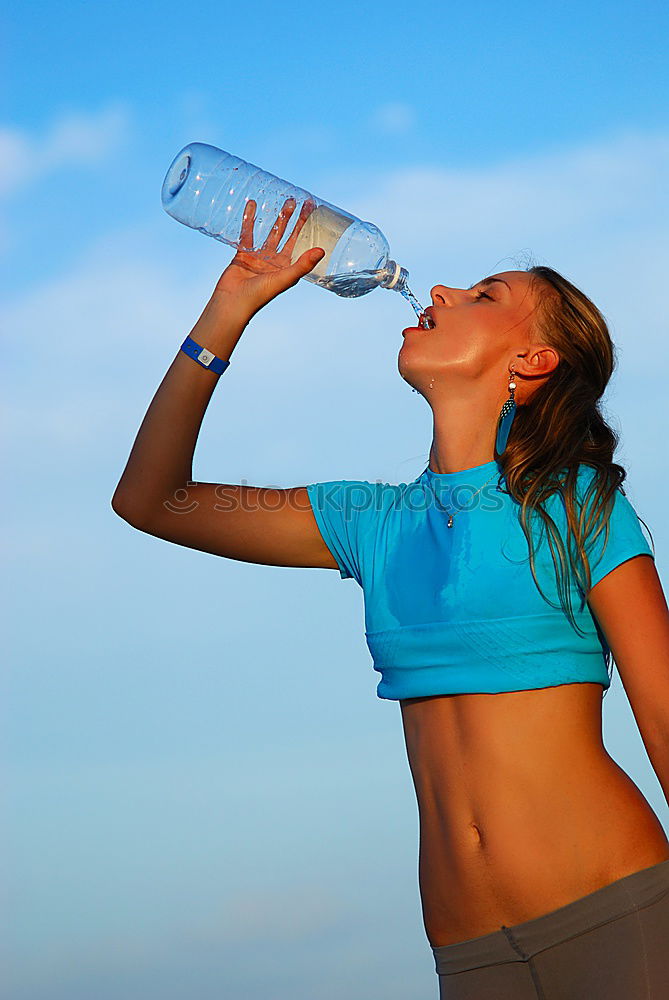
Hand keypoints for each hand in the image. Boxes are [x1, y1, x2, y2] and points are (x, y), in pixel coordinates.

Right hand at [208, 197, 324, 323]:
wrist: (232, 303)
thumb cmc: (259, 295)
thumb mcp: (284, 278)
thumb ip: (302, 265)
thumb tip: (322, 251)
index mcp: (287, 266)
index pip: (299, 242)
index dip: (305, 226)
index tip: (311, 209)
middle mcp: (274, 261)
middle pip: (285, 235)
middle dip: (290, 218)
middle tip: (294, 200)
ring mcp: (258, 257)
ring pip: (268, 233)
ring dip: (274, 218)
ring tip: (280, 202)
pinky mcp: (243, 255)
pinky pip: (247, 234)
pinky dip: (249, 220)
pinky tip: (252, 205)